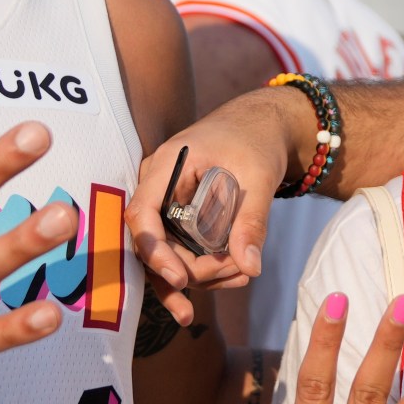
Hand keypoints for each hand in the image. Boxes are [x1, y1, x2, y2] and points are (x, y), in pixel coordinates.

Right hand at [127, 85, 307, 319]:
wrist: (260, 124)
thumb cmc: (256, 139)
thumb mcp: (259, 176)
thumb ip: (252, 220)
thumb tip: (250, 267)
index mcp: (167, 166)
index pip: (142, 214)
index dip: (154, 250)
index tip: (180, 278)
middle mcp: (157, 186)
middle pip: (154, 242)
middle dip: (190, 268)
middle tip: (236, 272)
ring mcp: (165, 203)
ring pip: (167, 252)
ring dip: (200, 274)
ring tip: (241, 276)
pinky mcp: (179, 217)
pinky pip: (180, 249)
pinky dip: (204, 268)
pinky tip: (234, 276)